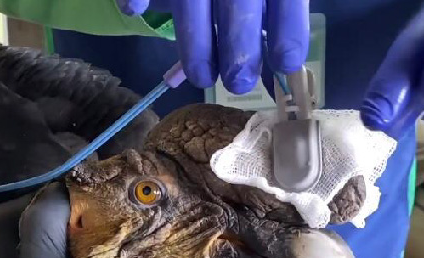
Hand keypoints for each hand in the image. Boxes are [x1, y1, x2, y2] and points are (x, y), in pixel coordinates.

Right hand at [116, 0, 309, 94]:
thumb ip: (271, 5)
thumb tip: (281, 54)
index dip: (287, 32)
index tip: (286, 64)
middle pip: (239, 2)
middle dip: (240, 49)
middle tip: (239, 83)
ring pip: (191, 2)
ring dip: (195, 43)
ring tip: (201, 77)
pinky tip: (136, 12)